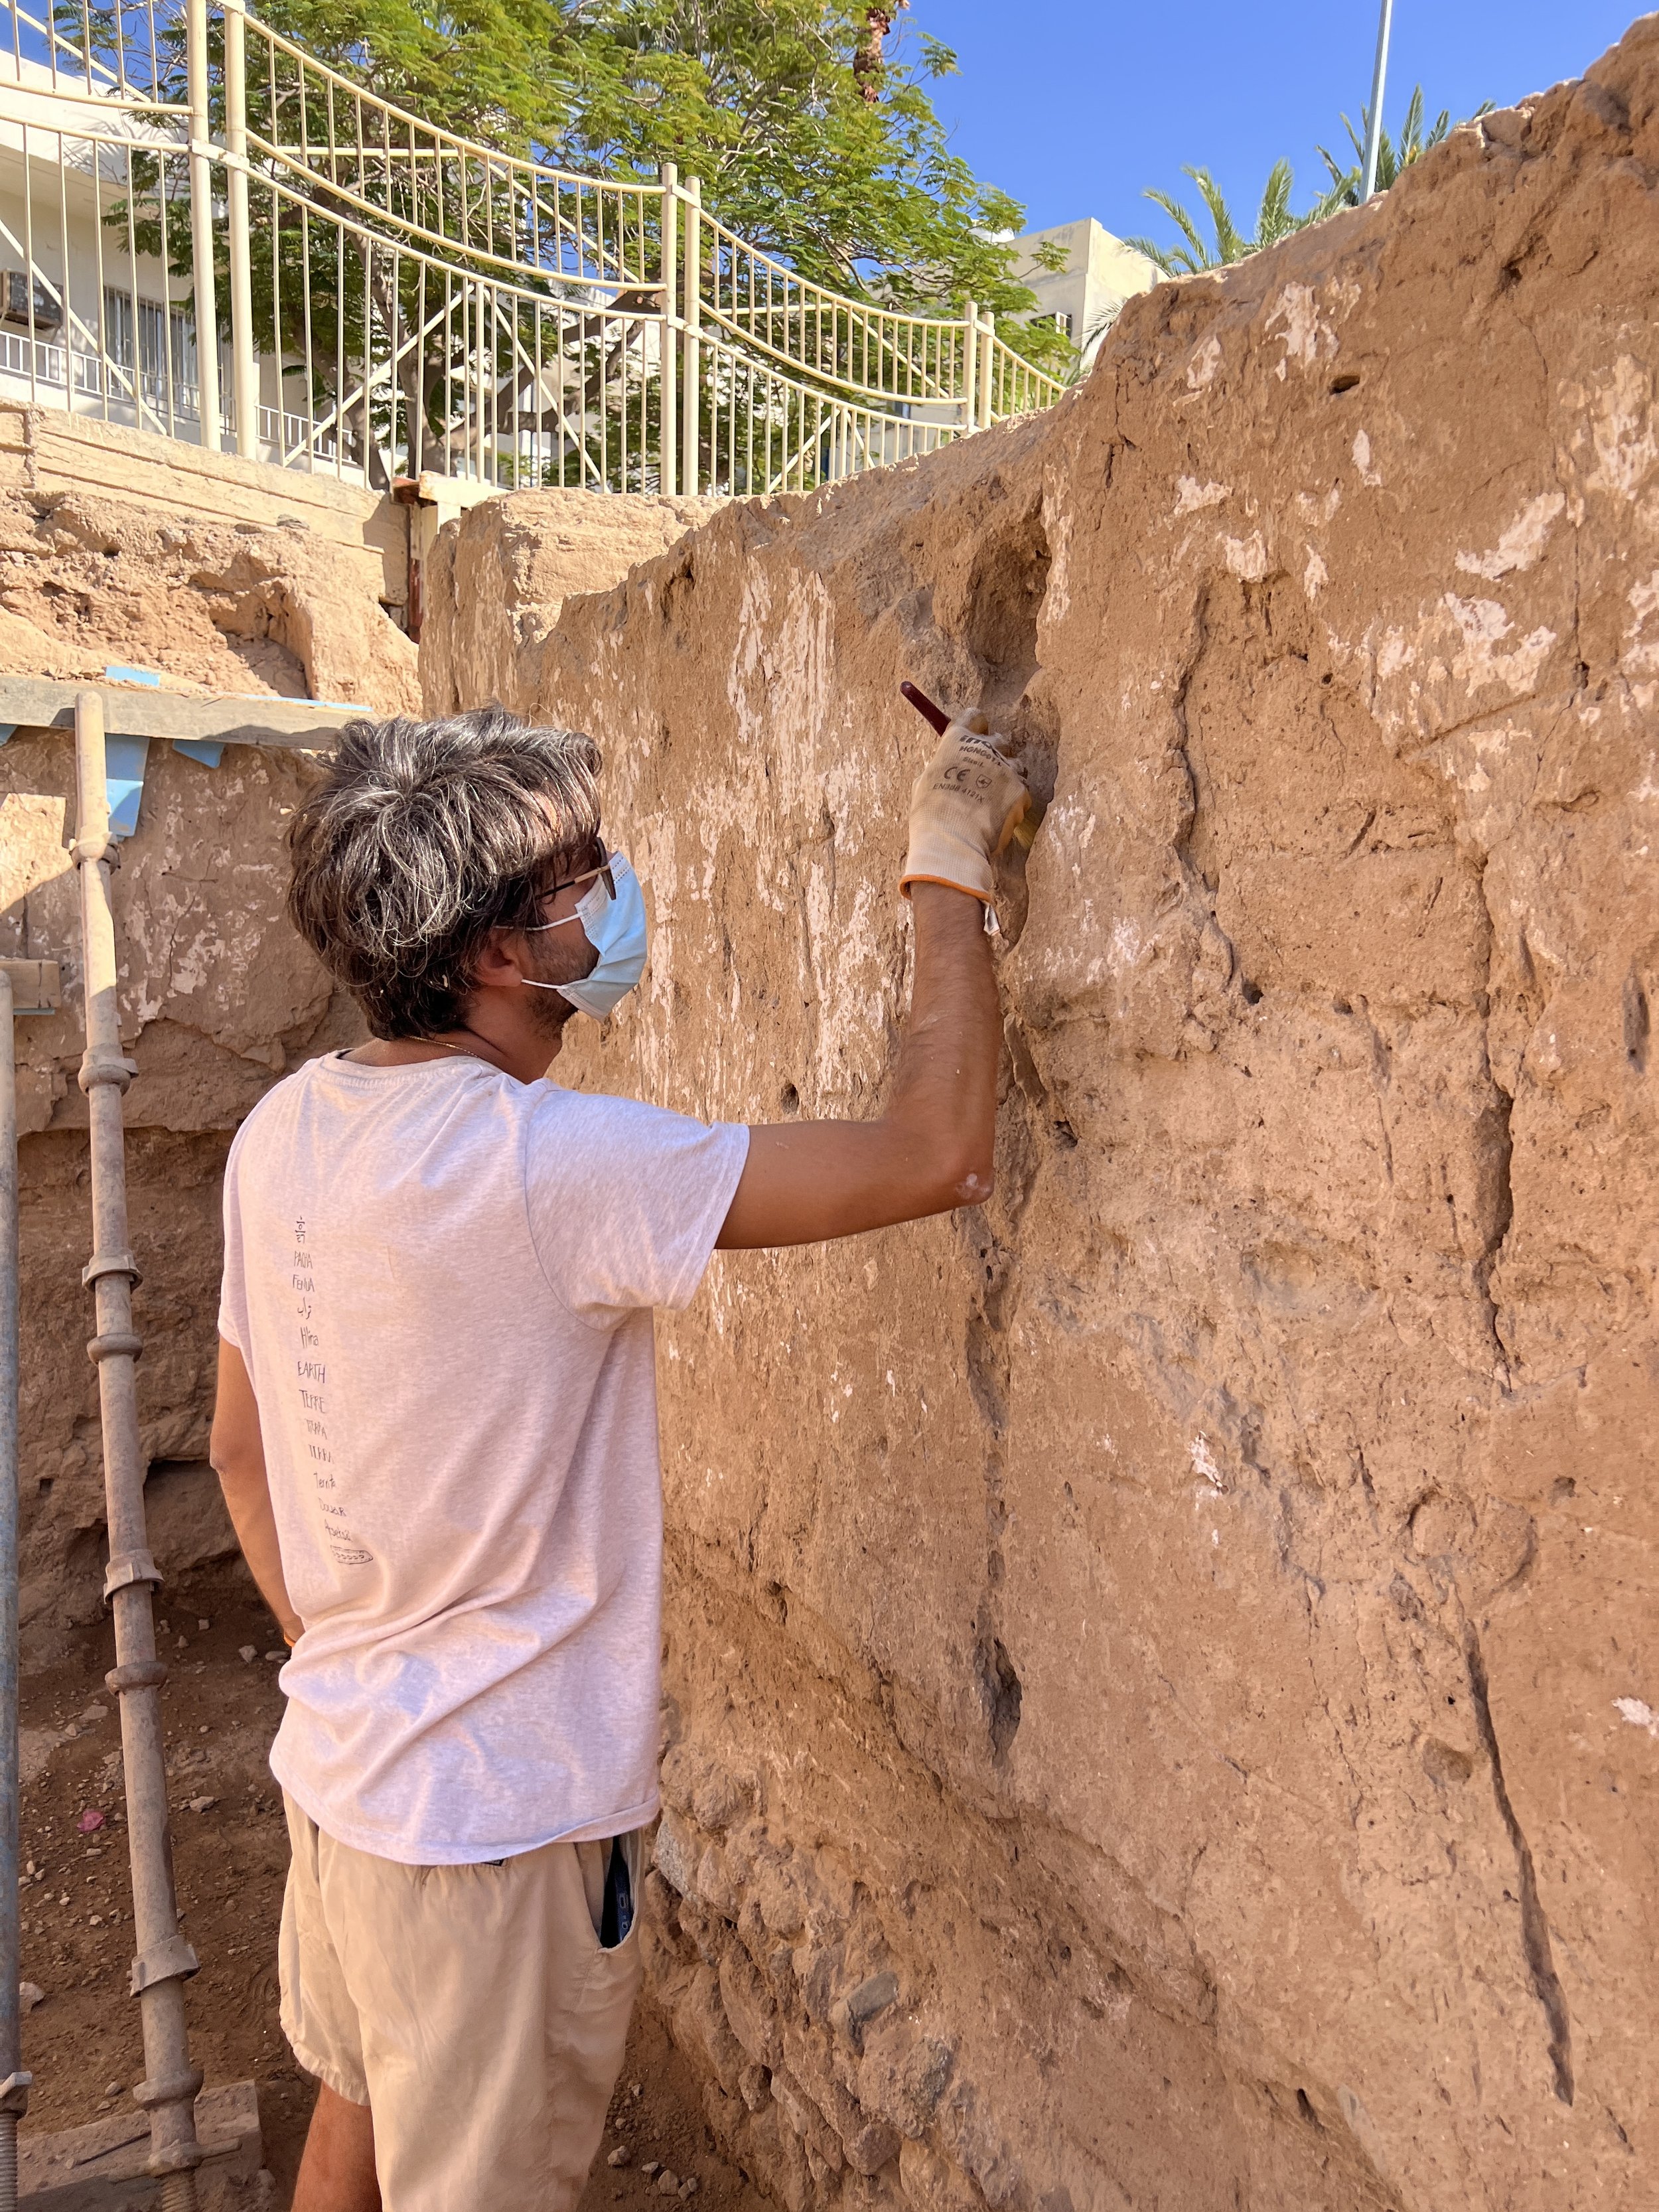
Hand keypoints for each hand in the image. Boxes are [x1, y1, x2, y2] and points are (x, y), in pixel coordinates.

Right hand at [899, 709, 1029, 903]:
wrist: (953, 840)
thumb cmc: (931, 815)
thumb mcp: (926, 783)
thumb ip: (943, 768)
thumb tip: (947, 770)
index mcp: (957, 741)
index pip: (973, 717)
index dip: (976, 726)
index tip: (976, 735)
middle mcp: (985, 748)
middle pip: (999, 741)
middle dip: (995, 755)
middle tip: (986, 775)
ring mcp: (1006, 768)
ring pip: (1016, 766)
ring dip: (1008, 779)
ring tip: (993, 802)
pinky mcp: (1021, 790)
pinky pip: (1023, 793)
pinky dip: (1015, 804)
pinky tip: (1000, 818)